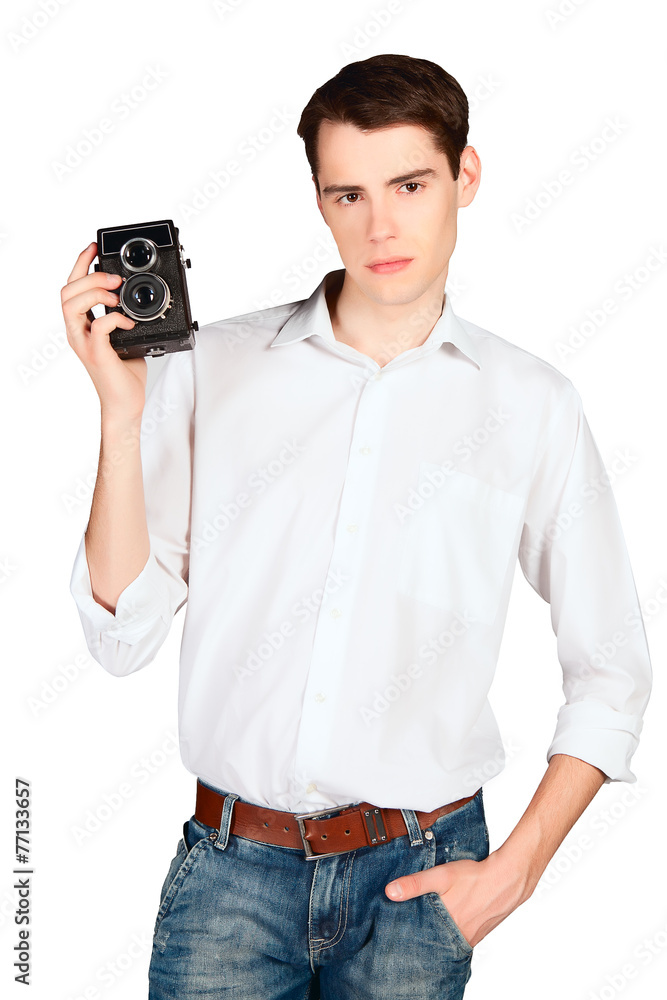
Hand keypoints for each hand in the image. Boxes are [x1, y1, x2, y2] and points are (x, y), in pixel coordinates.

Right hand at [61, 241, 146, 420]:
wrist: (125, 403)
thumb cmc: (124, 374)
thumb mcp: (124, 337)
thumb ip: (122, 318)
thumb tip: (135, 301)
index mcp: (82, 325)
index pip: (72, 287)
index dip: (80, 263)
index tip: (93, 247)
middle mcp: (78, 332)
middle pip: (67, 291)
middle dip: (90, 275)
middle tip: (114, 277)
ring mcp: (84, 343)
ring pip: (72, 305)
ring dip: (95, 293)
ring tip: (116, 296)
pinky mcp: (97, 355)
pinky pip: (98, 327)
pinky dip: (115, 318)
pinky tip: (128, 321)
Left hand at [384, 848, 531, 948]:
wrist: (508, 878)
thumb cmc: (475, 876)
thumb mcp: (441, 876)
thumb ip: (416, 884)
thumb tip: (390, 892)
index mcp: (448, 927)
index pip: (423, 939)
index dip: (411, 935)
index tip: (399, 932)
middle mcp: (460, 937)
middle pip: (436, 941)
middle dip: (425, 935)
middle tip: (412, 928)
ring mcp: (472, 936)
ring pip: (449, 939)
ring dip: (440, 933)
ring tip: (430, 923)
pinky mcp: (481, 932)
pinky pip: (462, 936)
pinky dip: (454, 930)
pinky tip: (451, 918)